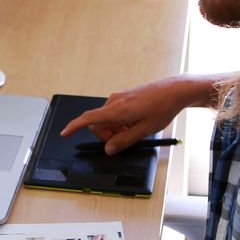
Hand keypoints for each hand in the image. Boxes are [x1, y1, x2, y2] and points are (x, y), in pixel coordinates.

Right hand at [60, 74, 224, 154]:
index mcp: (117, 109)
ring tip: (135, 129)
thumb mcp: (144, 130)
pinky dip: (120, 122)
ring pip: (107, 119)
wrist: (174, 90)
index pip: (88, 119)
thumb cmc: (162, 107)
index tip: (64, 133)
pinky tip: (136, 122)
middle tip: (125, 139)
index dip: (74, 127)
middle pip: (98, 123)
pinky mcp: (124, 97)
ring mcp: (118, 97)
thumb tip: (109, 149)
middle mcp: (114, 101)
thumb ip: (124, 141)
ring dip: (115, 129)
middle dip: (107, 135)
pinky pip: (114, 113)